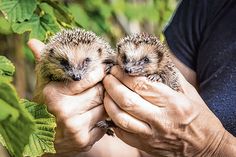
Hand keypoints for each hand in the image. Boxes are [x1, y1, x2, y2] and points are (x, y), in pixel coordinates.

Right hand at [28, 39, 106, 155]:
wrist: (45, 138)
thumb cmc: (47, 106)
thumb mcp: (45, 84)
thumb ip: (44, 64)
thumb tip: (33, 42)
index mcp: (54, 94)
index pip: (88, 78)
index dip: (98, 73)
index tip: (102, 70)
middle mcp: (65, 111)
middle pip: (99, 93)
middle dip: (103, 88)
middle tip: (105, 84)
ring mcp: (75, 128)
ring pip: (105, 108)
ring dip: (105, 103)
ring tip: (99, 100)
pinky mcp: (85, 141)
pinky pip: (105, 124)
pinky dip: (104, 119)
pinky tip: (95, 116)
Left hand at [103, 66, 232, 155]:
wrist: (205, 147)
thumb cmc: (199, 118)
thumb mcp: (190, 93)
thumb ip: (172, 76)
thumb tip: (154, 61)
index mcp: (173, 103)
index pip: (141, 86)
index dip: (124, 76)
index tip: (117, 69)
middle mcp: (161, 120)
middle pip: (127, 101)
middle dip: (112, 86)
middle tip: (107, 78)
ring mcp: (152, 135)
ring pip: (121, 118)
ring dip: (108, 103)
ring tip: (105, 93)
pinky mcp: (146, 146)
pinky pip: (123, 133)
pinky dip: (113, 121)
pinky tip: (112, 111)